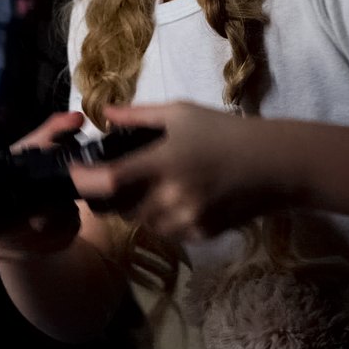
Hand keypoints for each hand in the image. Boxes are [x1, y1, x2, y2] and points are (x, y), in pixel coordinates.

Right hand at [0, 111, 86, 260]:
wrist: (21, 224)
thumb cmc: (16, 181)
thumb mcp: (28, 155)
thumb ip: (51, 135)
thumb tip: (75, 118)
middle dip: (32, 211)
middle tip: (56, 206)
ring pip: (21, 234)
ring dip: (51, 224)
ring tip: (66, 212)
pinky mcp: (3, 257)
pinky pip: (34, 247)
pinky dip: (56, 236)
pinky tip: (64, 226)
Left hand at [67, 102, 292, 240]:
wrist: (275, 164)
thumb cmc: (225, 132)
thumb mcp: (181, 113)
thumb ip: (137, 116)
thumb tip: (104, 113)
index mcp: (162, 163)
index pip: (108, 181)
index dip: (83, 181)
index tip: (74, 173)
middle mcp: (171, 197)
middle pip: (120, 209)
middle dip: (112, 196)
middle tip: (118, 178)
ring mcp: (186, 220)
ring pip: (142, 224)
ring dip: (138, 209)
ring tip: (153, 186)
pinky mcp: (200, 235)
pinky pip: (167, 233)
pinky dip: (163, 220)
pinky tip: (180, 198)